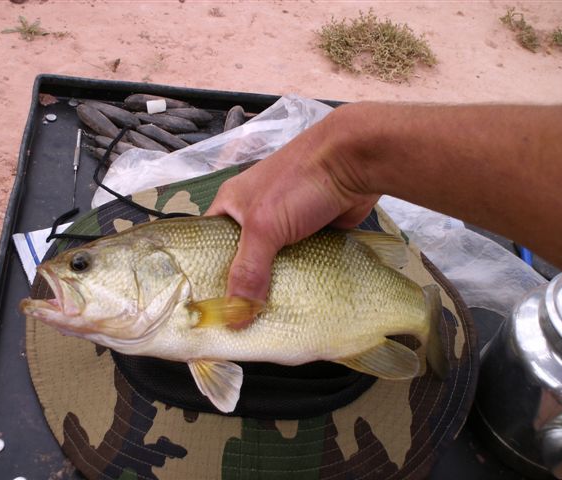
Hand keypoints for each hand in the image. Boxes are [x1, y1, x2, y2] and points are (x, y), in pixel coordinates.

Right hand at [207, 107, 378, 302]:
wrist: (356, 161)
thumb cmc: (299, 182)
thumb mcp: (263, 226)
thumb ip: (248, 270)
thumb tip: (234, 318)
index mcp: (232, 204)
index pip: (208, 243)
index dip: (205, 272)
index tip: (205, 306)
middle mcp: (255, 214)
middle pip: (241, 258)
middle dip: (241, 287)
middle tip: (235, 322)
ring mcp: (285, 225)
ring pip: (272, 264)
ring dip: (271, 286)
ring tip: (263, 321)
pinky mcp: (312, 234)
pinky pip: (299, 263)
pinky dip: (298, 280)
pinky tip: (295, 304)